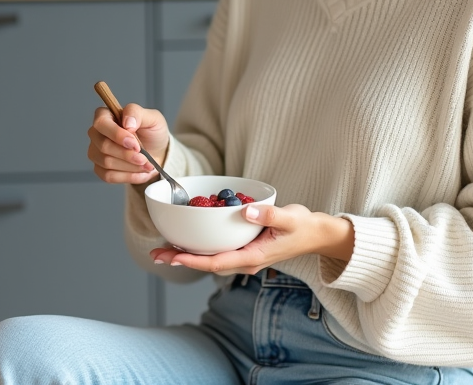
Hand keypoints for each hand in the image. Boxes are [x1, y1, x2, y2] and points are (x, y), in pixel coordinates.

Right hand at [87, 102, 170, 185]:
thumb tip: (127, 122)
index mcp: (106, 116)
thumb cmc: (152, 133)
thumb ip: (137, 113)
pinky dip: (128, 176)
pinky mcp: (100, 169)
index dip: (117, 134)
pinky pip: (109, 176)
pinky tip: (140, 172)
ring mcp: (96, 152)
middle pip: (103, 146)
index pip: (101, 123)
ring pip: (106, 162)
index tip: (134, 144)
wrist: (157, 152)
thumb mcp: (152, 118)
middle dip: (127, 154)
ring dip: (130, 166)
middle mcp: (97, 133)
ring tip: (146, 164)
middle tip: (144, 158)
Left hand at [149, 204, 353, 274]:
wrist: (316, 234)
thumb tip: (248, 210)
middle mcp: (245, 260)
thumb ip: (271, 214)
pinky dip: (199, 247)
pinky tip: (188, 239)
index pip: (217, 262)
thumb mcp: (291, 218)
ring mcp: (243, 256)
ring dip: (186, 254)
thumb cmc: (304, 227)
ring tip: (163, 249)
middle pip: (206, 262)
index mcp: (253, 257)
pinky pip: (217, 251)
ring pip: (209, 258)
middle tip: (155, 254)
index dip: (193, 260)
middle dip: (181, 259)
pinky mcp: (244, 248)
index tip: (174, 255)